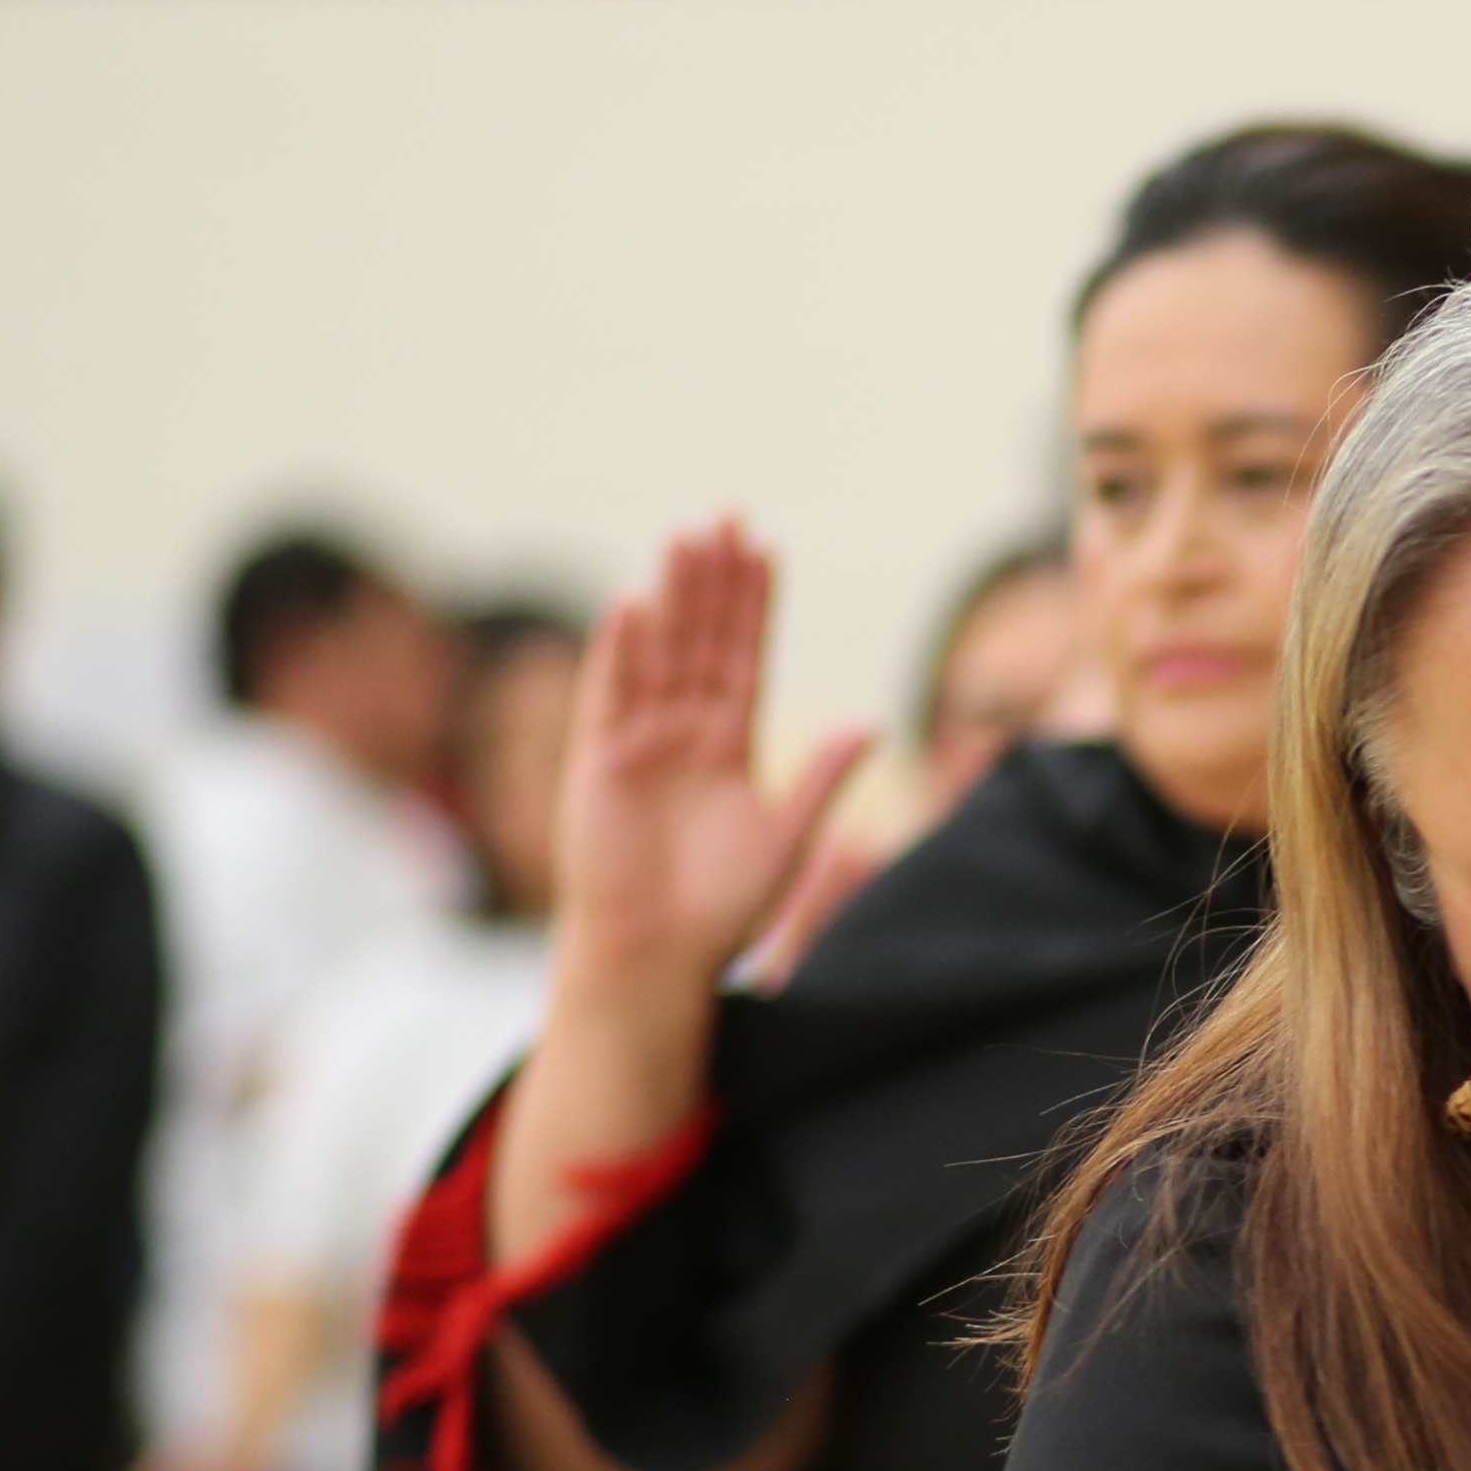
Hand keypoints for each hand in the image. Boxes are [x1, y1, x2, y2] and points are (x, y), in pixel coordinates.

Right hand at [551, 525, 876, 1030]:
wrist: (658, 956)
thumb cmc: (720, 910)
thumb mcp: (788, 837)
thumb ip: (823, 777)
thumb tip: (872, 723)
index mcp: (730, 743)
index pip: (745, 655)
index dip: (755, 603)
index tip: (765, 547)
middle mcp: (683, 730)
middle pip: (701, 638)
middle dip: (713, 579)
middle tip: (725, 515)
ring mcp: (638, 739)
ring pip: (658, 651)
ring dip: (671, 595)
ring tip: (684, 536)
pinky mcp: (599, 760)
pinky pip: (611, 692)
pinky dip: (621, 648)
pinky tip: (634, 600)